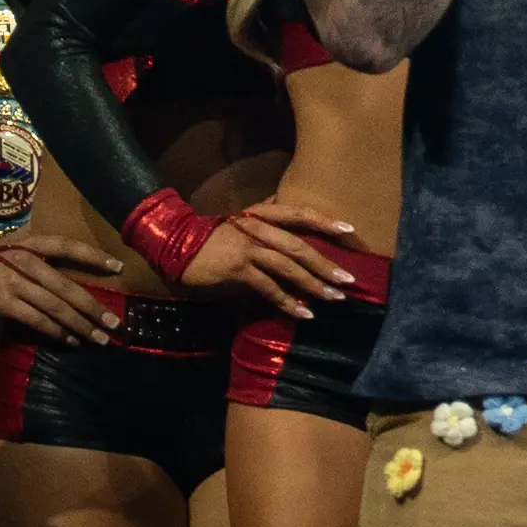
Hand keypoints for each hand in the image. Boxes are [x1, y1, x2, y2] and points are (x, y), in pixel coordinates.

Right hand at [0, 233, 123, 344]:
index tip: (118, 266)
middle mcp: (28, 263)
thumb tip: (71, 290)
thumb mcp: (18, 250)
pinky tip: (70, 339)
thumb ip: (42, 264)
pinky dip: (54, 330)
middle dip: (93, 307)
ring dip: (79, 324)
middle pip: (67, 287)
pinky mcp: (4, 302)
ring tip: (98, 338)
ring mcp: (15, 283)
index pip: (69, 247)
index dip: (94, 256)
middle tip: (114, 324)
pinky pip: (35, 319)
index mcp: (34, 245)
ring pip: (55, 307)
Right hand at [176, 200, 361, 317]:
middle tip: (349, 279)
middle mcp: (258, 229)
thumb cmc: (214, 235)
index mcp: (262, 215)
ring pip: (287, 267)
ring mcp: (248, 249)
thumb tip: (289, 212)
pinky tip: (303, 313)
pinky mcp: (237, 270)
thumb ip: (267, 217)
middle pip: (299, 246)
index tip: (350, 230)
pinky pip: (267, 288)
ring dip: (313, 285)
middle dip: (326, 263)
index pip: (299, 214)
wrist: (177, 243)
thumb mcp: (243, 220)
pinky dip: (287, 302)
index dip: (325, 221)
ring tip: (334, 298)